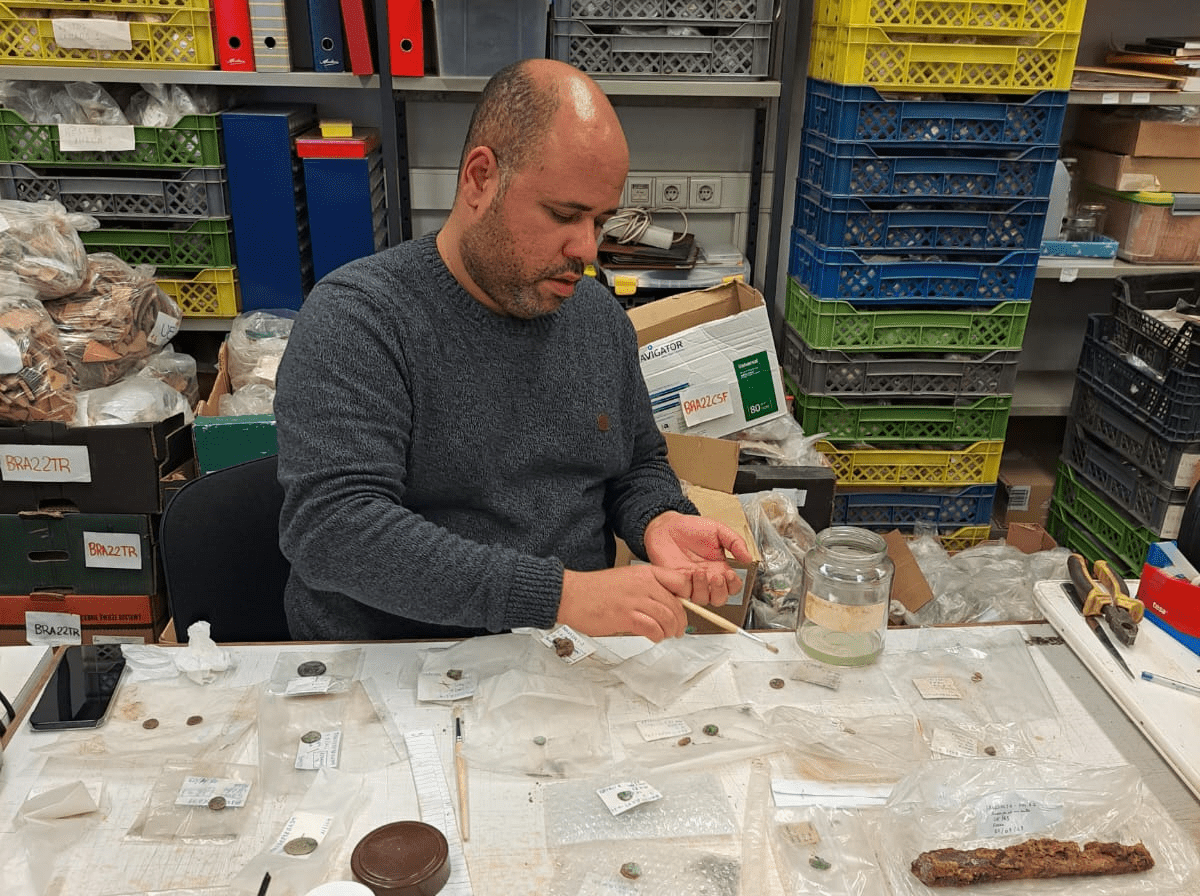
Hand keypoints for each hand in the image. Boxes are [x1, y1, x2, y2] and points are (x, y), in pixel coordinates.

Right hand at [557, 565, 692, 641]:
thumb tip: (663, 605)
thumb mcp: (626, 579)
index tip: (686, 608)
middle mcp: (644, 584)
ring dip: (670, 631)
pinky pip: (652, 628)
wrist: (571, 594)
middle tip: (679, 630)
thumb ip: (646, 588)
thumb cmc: (594, 590)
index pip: (679, 581)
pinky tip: (653, 637)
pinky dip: (657, 635)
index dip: (687, 597)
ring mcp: (635, 600)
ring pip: (667, 618)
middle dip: (680, 621)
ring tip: (666, 635)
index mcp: (645, 573)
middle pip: (676, 604)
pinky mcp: (626, 616)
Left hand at [644, 511, 753, 607]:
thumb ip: (735, 542)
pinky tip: (688, 572)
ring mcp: (691, 582)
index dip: (734, 585)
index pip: (733, 587)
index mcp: (720, 568)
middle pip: (719, 599)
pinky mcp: (677, 583)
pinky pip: (684, 594)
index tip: (731, 574)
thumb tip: (749, 558)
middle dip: (721, 591)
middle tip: (717, 577)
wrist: (667, 526)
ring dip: (704, 589)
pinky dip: (688, 587)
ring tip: (700, 571)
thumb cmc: (691, 528)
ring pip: (703, 600)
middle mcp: (707, 578)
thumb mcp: (719, 530)